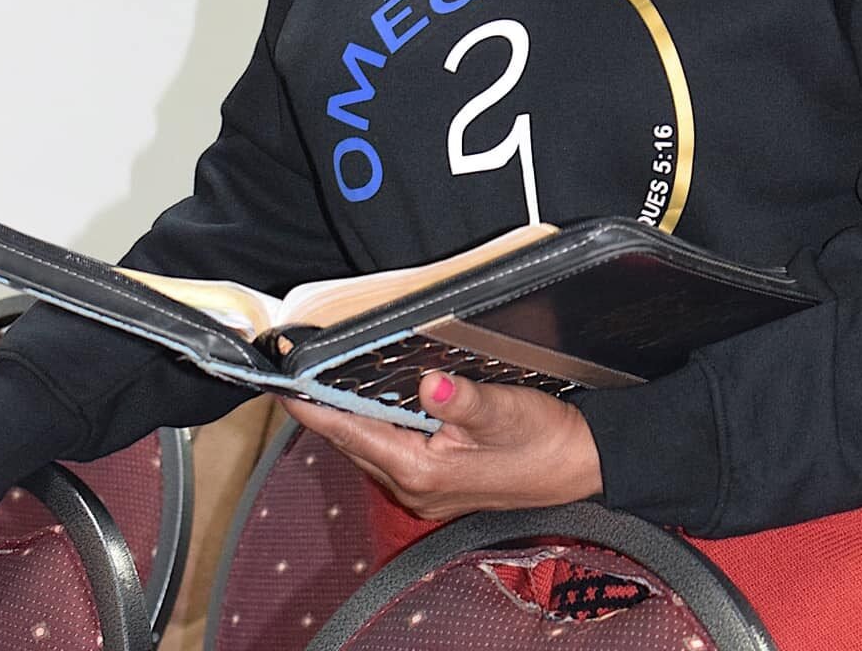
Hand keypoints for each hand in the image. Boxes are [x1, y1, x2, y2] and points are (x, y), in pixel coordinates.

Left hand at [281, 372, 602, 520]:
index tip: (280, 383)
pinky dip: (370, 427)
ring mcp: (423, 490)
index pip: (349, 432)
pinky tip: (368, 404)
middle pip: (350, 442)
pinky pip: (387, 452)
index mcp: (421, 470)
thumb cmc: (545, 440)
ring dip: (344, 418)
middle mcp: (414, 487)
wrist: (582, 465)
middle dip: (321, 408)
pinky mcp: (435, 484)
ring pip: (367, 448)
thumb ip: (462, 399)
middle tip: (293, 370)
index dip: (311, 406)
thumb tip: (430, 386)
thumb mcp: (504, 411)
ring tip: (318, 380)